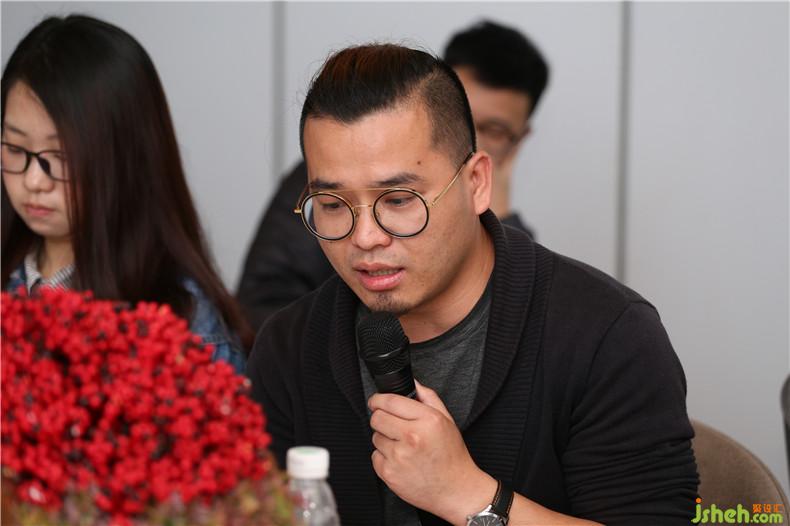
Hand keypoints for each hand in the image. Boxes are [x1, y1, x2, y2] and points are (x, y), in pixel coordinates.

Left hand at [368, 380, 495, 523]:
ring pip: (375, 437)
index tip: (376, 401)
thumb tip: (413, 383)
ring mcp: (399, 456)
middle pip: (377, 417)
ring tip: (403, 447)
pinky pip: (375, 457)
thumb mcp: (447, 420)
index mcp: (427, 420)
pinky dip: (384, 458)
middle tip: (393, 426)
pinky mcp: (389, 473)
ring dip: (385, 440)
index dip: (379, 399)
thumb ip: (428, 397)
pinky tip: (401, 461)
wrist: (456, 490)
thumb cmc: (451, 456)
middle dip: (381, 418)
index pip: (390, 401)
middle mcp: (412, 437)